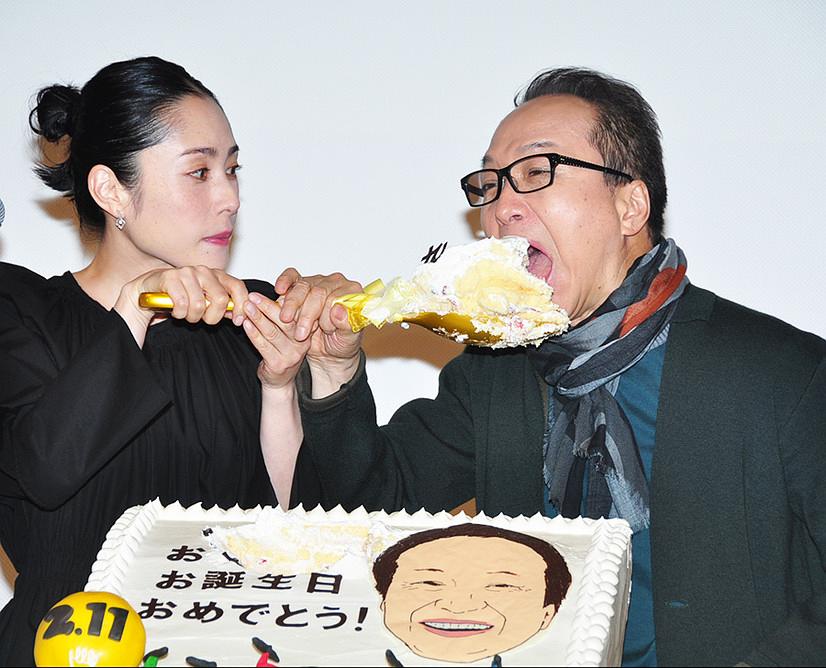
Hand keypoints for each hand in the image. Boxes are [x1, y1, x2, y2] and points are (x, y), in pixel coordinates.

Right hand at [115, 265, 247, 345]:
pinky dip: (179, 314)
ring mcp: (186, 272)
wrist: (148, 293)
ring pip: (199, 304)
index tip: (238, 321)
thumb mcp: (205, 302)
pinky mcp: (169, 277)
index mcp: (215, 275)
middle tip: (202, 319)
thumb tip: (241, 314)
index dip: (241, 305)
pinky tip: (175, 310)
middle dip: (212, 317)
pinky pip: (182, 304)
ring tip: (186, 314)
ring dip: (192, 317)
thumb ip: (222, 306)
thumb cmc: (178, 298)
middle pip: (220, 299)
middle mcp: (203, 271)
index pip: (237, 286)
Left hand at [241, 292, 310, 390]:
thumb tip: (275, 290)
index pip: (298, 312)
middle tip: (253, 296)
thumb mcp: (289, 330)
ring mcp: (291, 355)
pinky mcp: (278, 364)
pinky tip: (246, 324)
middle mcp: (302, 342)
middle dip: (267, 307)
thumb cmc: (282, 349)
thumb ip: (285, 312)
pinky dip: (253, 333)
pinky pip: (263, 345)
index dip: (286, 299)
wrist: (281, 379)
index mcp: (308, 330)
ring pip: (272, 332)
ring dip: (258, 318)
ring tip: (247, 307)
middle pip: (285, 321)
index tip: (273, 288)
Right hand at [274, 268, 363, 396]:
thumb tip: (339, 311)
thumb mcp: (348, 339)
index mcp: (352, 293)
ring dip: (293, 307)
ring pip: (302, 287)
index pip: (335, 297)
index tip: (325, 330)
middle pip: (318, 292)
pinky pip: (292, 276)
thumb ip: (347, 325)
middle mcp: (336, 284)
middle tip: (301, 334)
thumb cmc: (341, 342)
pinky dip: (285, 281)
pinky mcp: (302, 284)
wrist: (328, 351)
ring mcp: (318, 282)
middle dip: (307, 315)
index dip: (327, 315)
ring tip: (288, 322)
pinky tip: (280, 290)